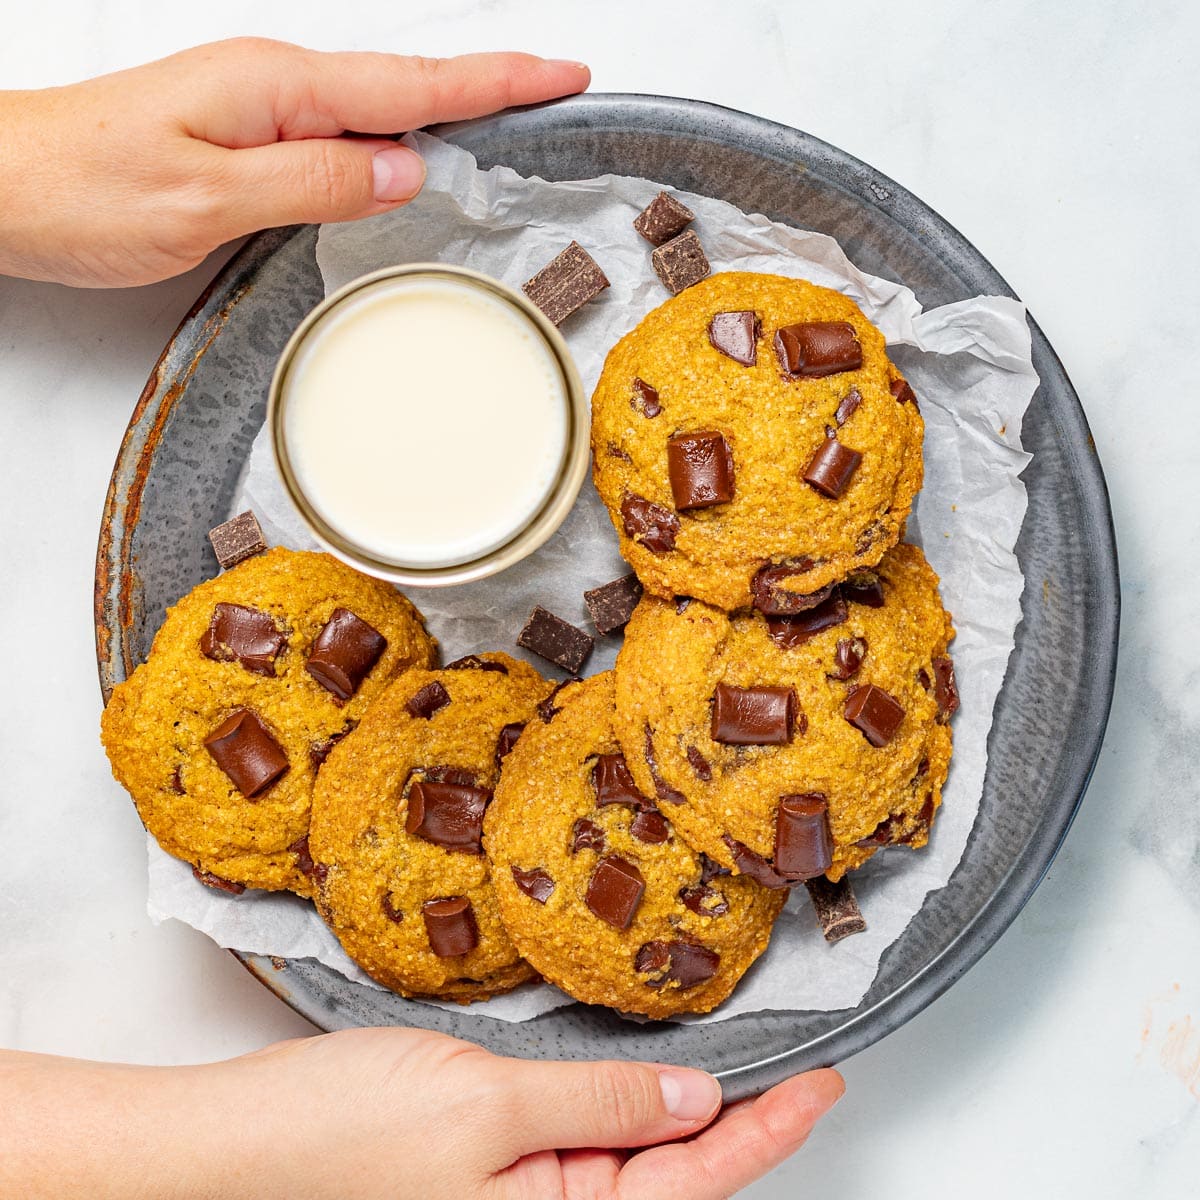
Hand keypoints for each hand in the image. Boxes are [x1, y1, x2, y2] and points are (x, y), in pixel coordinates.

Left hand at [0, 40, 588, 287]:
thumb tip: (404, 170)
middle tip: (559, 92)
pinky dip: (396, 138)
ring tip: (513, 119)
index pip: (412, 81)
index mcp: (275, 88)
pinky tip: (416, 153)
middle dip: (491, 85)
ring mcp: (263, 108)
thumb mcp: (206, 199)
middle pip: (408, 83)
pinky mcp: (250, 136)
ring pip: (379, 108)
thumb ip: (312, 181)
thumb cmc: (82, 189)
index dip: (495, 79)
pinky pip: (345, 134)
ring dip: (451, 109)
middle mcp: (275, 86)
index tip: (562, 74)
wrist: (1, 184)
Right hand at [0, 1028, 842, 1198]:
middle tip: (798, 1068)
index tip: (826, 1084)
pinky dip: (619, 1107)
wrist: (231, 1146)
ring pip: (626, 1159)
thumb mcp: (486, 1109)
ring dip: (680, 1113)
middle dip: (737, 1125)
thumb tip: (693, 1102)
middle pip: (670, 1177)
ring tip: (736, 1066)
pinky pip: (573, 1143)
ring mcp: (511, 1197)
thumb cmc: (336, 1141)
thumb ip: (599, 1109)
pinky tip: (638, 1079)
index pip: (696, 1183)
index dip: (770, 1130)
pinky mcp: (482, 1166)